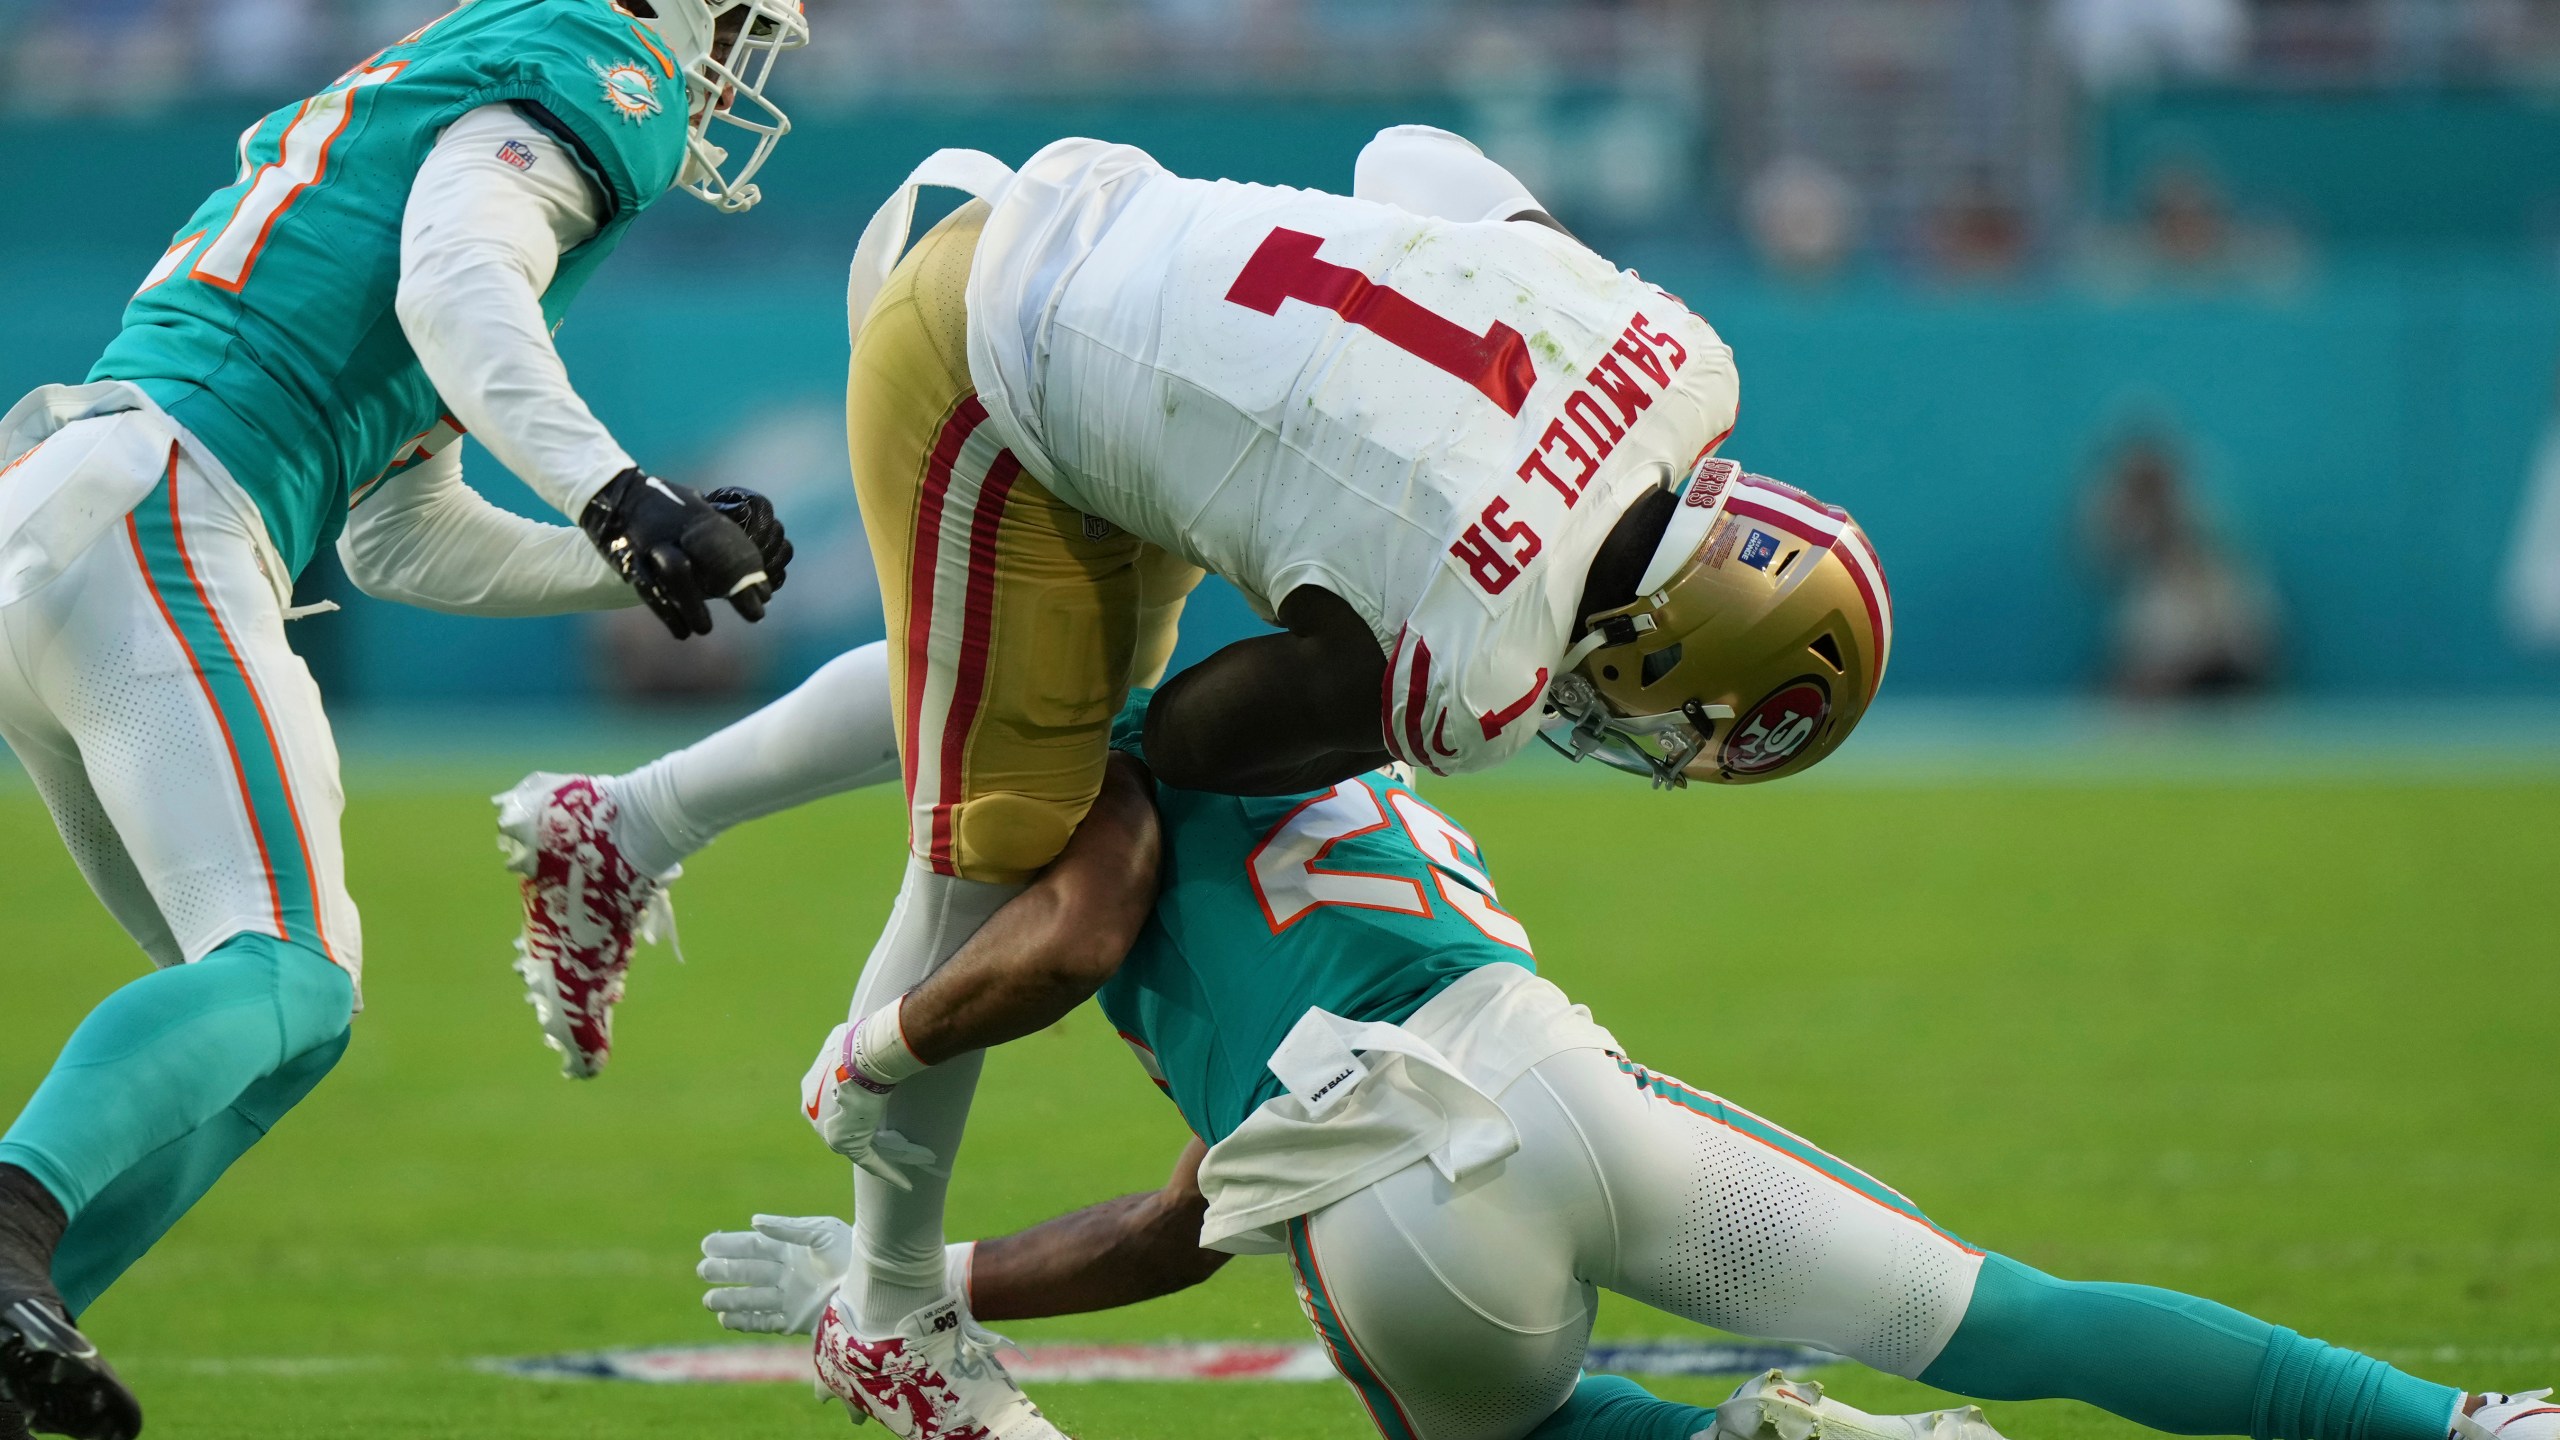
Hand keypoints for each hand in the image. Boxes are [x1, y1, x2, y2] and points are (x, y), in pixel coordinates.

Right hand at [579, 468, 776, 637]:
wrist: (614, 495)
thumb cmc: (664, 506)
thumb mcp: (695, 508)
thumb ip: (720, 529)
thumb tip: (762, 547)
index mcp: (699, 516)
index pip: (731, 543)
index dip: (750, 570)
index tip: (766, 596)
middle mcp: (677, 529)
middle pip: (710, 556)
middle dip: (734, 586)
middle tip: (755, 616)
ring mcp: (652, 542)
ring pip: (676, 573)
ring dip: (692, 604)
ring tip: (705, 629)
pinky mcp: (629, 558)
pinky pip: (647, 587)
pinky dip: (666, 611)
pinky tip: (681, 631)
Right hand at [698, 1214, 852, 1334]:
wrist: (873, 1284)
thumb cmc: (850, 1251)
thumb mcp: (821, 1232)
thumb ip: (788, 1228)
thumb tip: (754, 1221)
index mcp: (789, 1248)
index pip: (753, 1246)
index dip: (730, 1245)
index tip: (707, 1245)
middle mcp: (785, 1273)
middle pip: (747, 1272)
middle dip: (724, 1272)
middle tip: (703, 1270)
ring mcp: (788, 1297)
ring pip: (751, 1298)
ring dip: (730, 1299)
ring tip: (708, 1299)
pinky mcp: (794, 1319)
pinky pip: (763, 1321)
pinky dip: (744, 1321)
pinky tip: (725, 1319)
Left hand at [800, 1022, 938, 1190]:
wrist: (860, 1059)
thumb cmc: (854, 1044)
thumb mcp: (840, 1039)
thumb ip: (842, 1046)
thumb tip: (855, 1039)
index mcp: (809, 1091)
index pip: (830, 1102)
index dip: (849, 1103)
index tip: (866, 1102)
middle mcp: (813, 1115)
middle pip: (840, 1124)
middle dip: (859, 1125)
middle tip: (882, 1124)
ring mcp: (829, 1132)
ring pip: (855, 1143)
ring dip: (875, 1147)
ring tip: (901, 1151)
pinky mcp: (848, 1144)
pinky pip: (870, 1161)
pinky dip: (887, 1171)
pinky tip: (904, 1182)